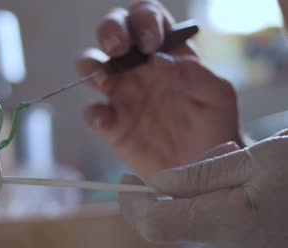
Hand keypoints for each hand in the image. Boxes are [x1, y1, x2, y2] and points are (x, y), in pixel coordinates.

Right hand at [77, 1, 241, 177]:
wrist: (203, 168)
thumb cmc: (214, 127)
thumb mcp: (217, 97)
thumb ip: (195, 75)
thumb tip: (159, 60)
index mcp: (165, 52)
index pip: (147, 18)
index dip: (143, 20)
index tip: (150, 42)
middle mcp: (138, 67)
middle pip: (112, 32)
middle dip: (110, 30)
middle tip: (119, 47)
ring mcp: (121, 94)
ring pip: (91, 65)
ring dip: (91, 65)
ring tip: (105, 80)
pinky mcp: (111, 124)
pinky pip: (92, 113)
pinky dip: (94, 115)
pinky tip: (107, 122)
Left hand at [119, 129, 287, 247]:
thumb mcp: (255, 160)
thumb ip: (200, 175)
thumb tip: (157, 182)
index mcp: (224, 225)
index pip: (153, 223)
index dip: (131, 203)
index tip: (124, 178)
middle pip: (178, 214)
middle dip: (185, 181)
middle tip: (223, 155)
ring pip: (200, 213)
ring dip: (209, 184)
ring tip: (248, 162)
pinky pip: (221, 220)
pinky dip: (224, 196)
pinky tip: (254, 179)